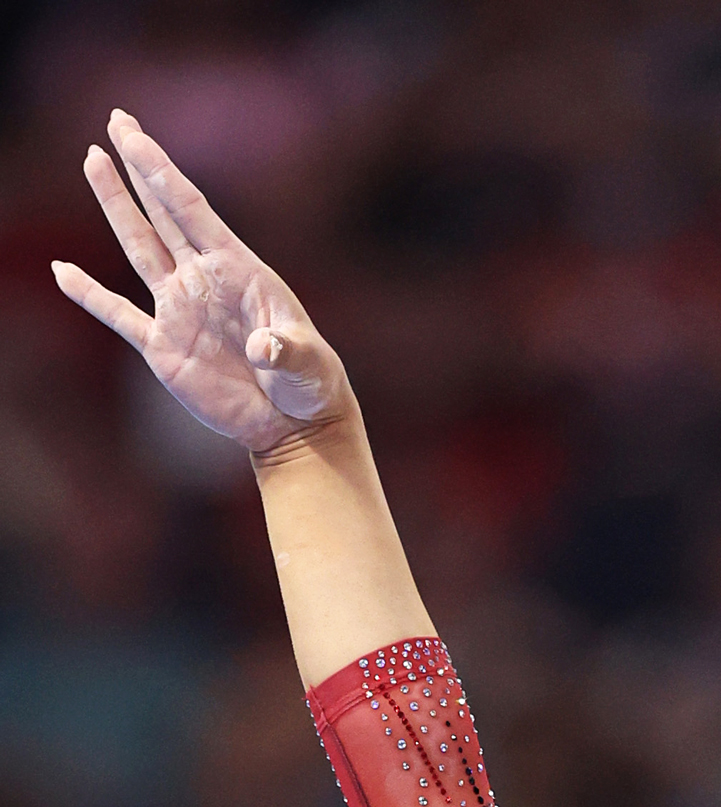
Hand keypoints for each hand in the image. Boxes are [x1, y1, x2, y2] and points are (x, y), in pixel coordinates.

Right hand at [53, 111, 351, 455]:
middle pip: (163, 213)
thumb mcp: (306, 365)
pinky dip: (89, 295)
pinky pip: (118, 314)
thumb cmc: (309, 385)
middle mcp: (203, 280)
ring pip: (140, 247)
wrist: (294, 424)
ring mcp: (180, 310)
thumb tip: (264, 350)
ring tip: (94, 159)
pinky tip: (63, 272)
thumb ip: (285, 352)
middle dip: (139, 166)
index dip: (162, 173)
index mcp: (238, 270)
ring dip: (116, 205)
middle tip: (117, 120)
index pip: (192, 211)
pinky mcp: (164, 347)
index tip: (134, 136)